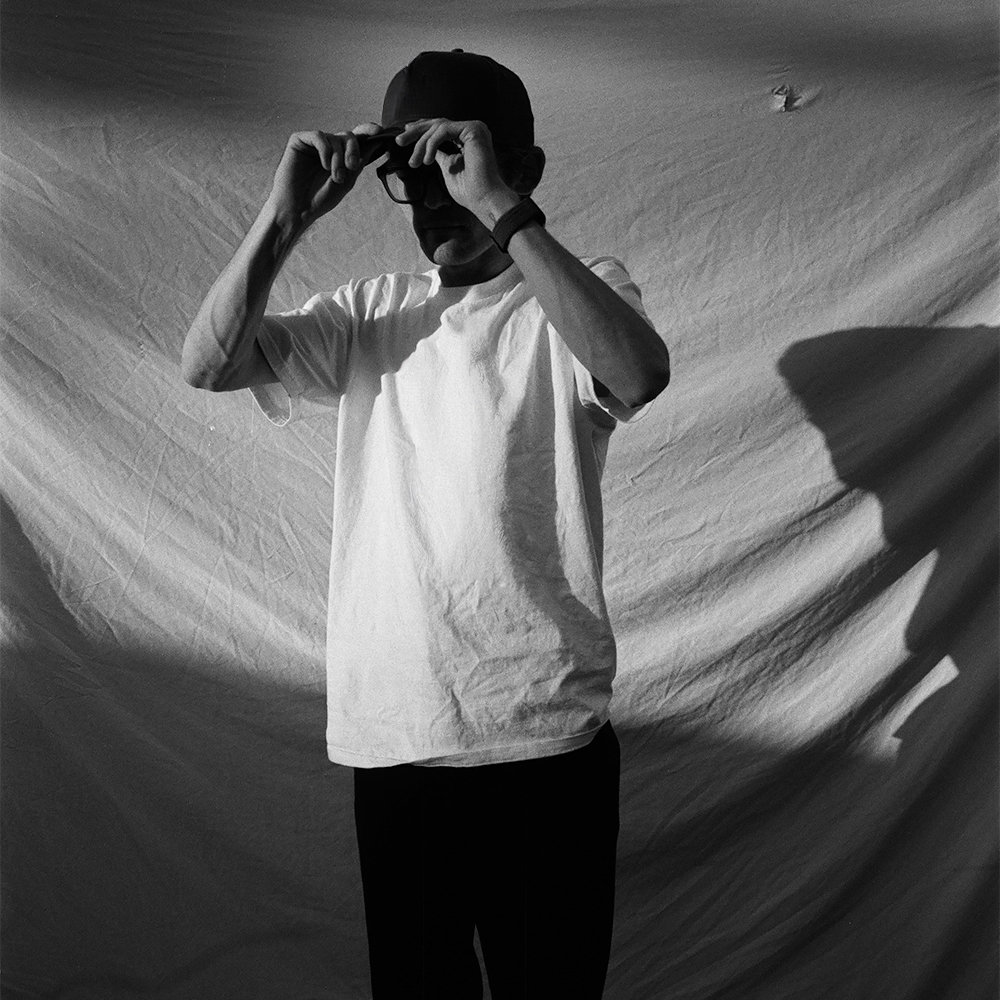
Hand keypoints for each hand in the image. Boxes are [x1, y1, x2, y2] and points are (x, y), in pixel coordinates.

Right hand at [266, 123, 382, 227]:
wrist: (297, 209)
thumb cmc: (320, 199)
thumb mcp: (346, 182)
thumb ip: (358, 163)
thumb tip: (373, 145)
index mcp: (340, 156)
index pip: (357, 139)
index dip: (369, 131)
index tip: (379, 132)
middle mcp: (328, 147)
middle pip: (348, 135)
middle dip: (353, 150)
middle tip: (352, 167)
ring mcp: (314, 143)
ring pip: (335, 137)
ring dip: (338, 158)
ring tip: (335, 177)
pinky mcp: (299, 141)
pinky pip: (319, 136)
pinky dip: (325, 150)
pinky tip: (324, 165)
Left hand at [395, 118, 518, 223]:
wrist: (484, 199)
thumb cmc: (469, 191)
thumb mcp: (447, 169)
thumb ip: (439, 156)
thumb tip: (427, 150)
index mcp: (467, 138)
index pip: (440, 127)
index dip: (421, 130)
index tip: (404, 137)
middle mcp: (472, 130)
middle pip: (437, 123)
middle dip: (416, 132)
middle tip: (399, 141)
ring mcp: (474, 128)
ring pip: (438, 126)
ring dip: (421, 143)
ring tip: (414, 162)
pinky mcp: (473, 130)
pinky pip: (444, 130)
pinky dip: (431, 144)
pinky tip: (427, 160)